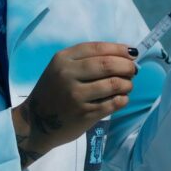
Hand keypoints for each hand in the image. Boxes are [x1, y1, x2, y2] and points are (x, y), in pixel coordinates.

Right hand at [11, 42, 137, 167]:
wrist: (36, 121)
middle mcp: (68, 75)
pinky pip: (113, 103)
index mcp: (62, 59)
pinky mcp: (84, 114)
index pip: (97, 48)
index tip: (132, 53)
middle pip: (107, 65)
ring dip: (127, 83)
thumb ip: (86, 59)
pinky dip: (123, 99)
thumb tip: (123, 55)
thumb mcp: (61, 68)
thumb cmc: (53, 90)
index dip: (119, 49)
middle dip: (127, 66)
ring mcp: (76, 96)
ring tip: (127, 85)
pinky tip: (121, 98)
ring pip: (114, 84)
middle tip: (133, 70)